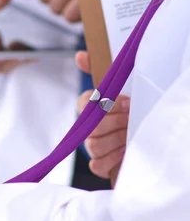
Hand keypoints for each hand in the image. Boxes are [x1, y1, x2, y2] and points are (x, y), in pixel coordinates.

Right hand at [75, 52, 128, 178]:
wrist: (141, 130)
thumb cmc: (127, 108)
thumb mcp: (118, 86)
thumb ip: (98, 69)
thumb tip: (80, 55)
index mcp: (89, 107)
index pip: (84, 103)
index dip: (105, 104)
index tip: (127, 102)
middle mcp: (87, 127)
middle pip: (90, 127)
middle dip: (115, 122)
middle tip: (131, 118)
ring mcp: (92, 146)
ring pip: (94, 145)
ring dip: (116, 139)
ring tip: (130, 133)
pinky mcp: (100, 164)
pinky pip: (97, 165)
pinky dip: (112, 159)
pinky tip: (125, 150)